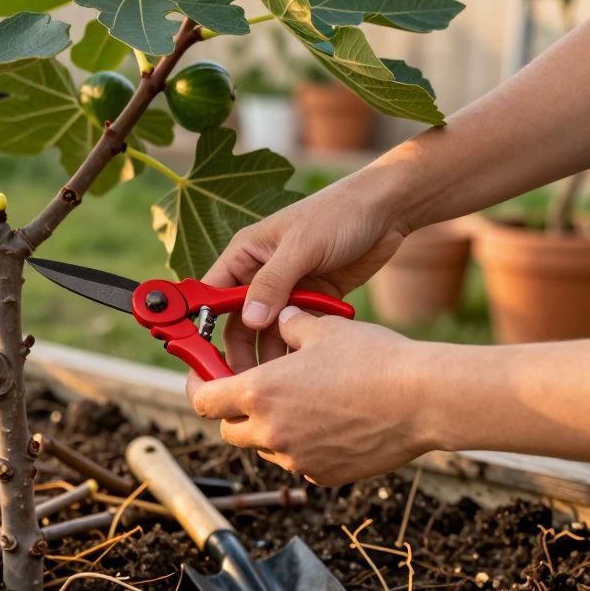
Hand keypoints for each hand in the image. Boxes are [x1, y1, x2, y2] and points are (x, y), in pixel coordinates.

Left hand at [186, 306, 441, 485]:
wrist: (425, 400)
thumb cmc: (374, 359)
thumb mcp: (323, 329)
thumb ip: (290, 324)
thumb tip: (279, 317)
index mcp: (261, 393)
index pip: (204, 401)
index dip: (200, 387)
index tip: (205, 378)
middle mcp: (271, 432)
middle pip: (229, 430)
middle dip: (234, 411)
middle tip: (254, 389)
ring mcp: (297, 459)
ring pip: (264, 447)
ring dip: (270, 428)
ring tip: (301, 401)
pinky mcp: (324, 475)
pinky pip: (298, 461)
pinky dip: (301, 445)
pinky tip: (329, 421)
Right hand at [205, 172, 409, 371]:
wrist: (387, 210)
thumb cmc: (338, 213)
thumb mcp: (301, 246)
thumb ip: (273, 283)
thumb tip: (249, 321)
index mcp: (245, 254)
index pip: (212, 293)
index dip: (203, 323)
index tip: (202, 353)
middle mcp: (260, 274)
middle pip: (238, 321)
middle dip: (240, 349)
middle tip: (244, 380)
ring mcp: (287, 289)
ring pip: (268, 331)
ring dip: (271, 353)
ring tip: (276, 380)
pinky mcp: (313, 300)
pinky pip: (297, 330)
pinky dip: (298, 345)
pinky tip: (303, 364)